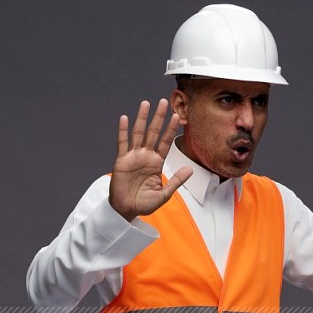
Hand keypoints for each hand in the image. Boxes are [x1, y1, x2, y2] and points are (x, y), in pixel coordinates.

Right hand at [109, 98, 192, 220]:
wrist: (126, 210)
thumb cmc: (144, 203)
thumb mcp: (164, 194)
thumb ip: (176, 181)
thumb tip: (190, 169)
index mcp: (157, 163)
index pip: (166, 142)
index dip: (171, 129)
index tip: (177, 117)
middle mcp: (146, 156)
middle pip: (153, 133)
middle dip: (158, 118)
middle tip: (163, 102)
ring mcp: (133, 156)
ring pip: (138, 133)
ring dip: (142, 118)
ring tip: (146, 104)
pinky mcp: (121, 160)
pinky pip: (122, 143)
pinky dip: (123, 131)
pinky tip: (124, 118)